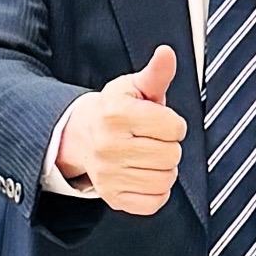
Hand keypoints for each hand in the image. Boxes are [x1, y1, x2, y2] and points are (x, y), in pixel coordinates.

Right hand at [56, 45, 187, 214]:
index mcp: (117, 114)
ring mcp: (109, 174)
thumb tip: (167, 53)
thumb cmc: (115, 109)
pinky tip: (146, 175)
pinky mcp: (112, 197)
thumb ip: (156, 73)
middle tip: (153, 139)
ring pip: (165, 179)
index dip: (173, 124)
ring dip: (165, 168)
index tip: (159, 121)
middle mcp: (109, 146)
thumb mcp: (134, 86)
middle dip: (169, 145)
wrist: (81, 135)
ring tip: (150, 156)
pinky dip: (157, 192)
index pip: (174, 128)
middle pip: (171, 155)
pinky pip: (153, 202)